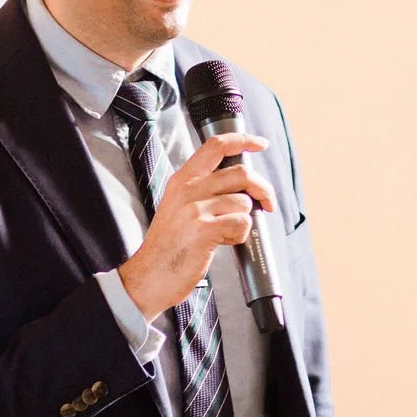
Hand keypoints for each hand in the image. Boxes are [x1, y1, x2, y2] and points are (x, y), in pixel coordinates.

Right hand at [117, 132, 274, 317]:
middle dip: (263, 189)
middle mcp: (188, 189)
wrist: (150, 275)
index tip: (261, 144)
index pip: (216, 146)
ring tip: (225, 233)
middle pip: (241, 173)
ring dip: (244, 221)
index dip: (243, 140)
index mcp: (182, 179)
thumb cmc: (169, 246)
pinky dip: (240, 236)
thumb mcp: (178, 207)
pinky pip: (242, 223)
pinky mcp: (204, 229)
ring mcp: (195, 209)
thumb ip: (202, 190)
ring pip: (244, 202)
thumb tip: (241, 183)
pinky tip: (222, 243)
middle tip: (267, 203)